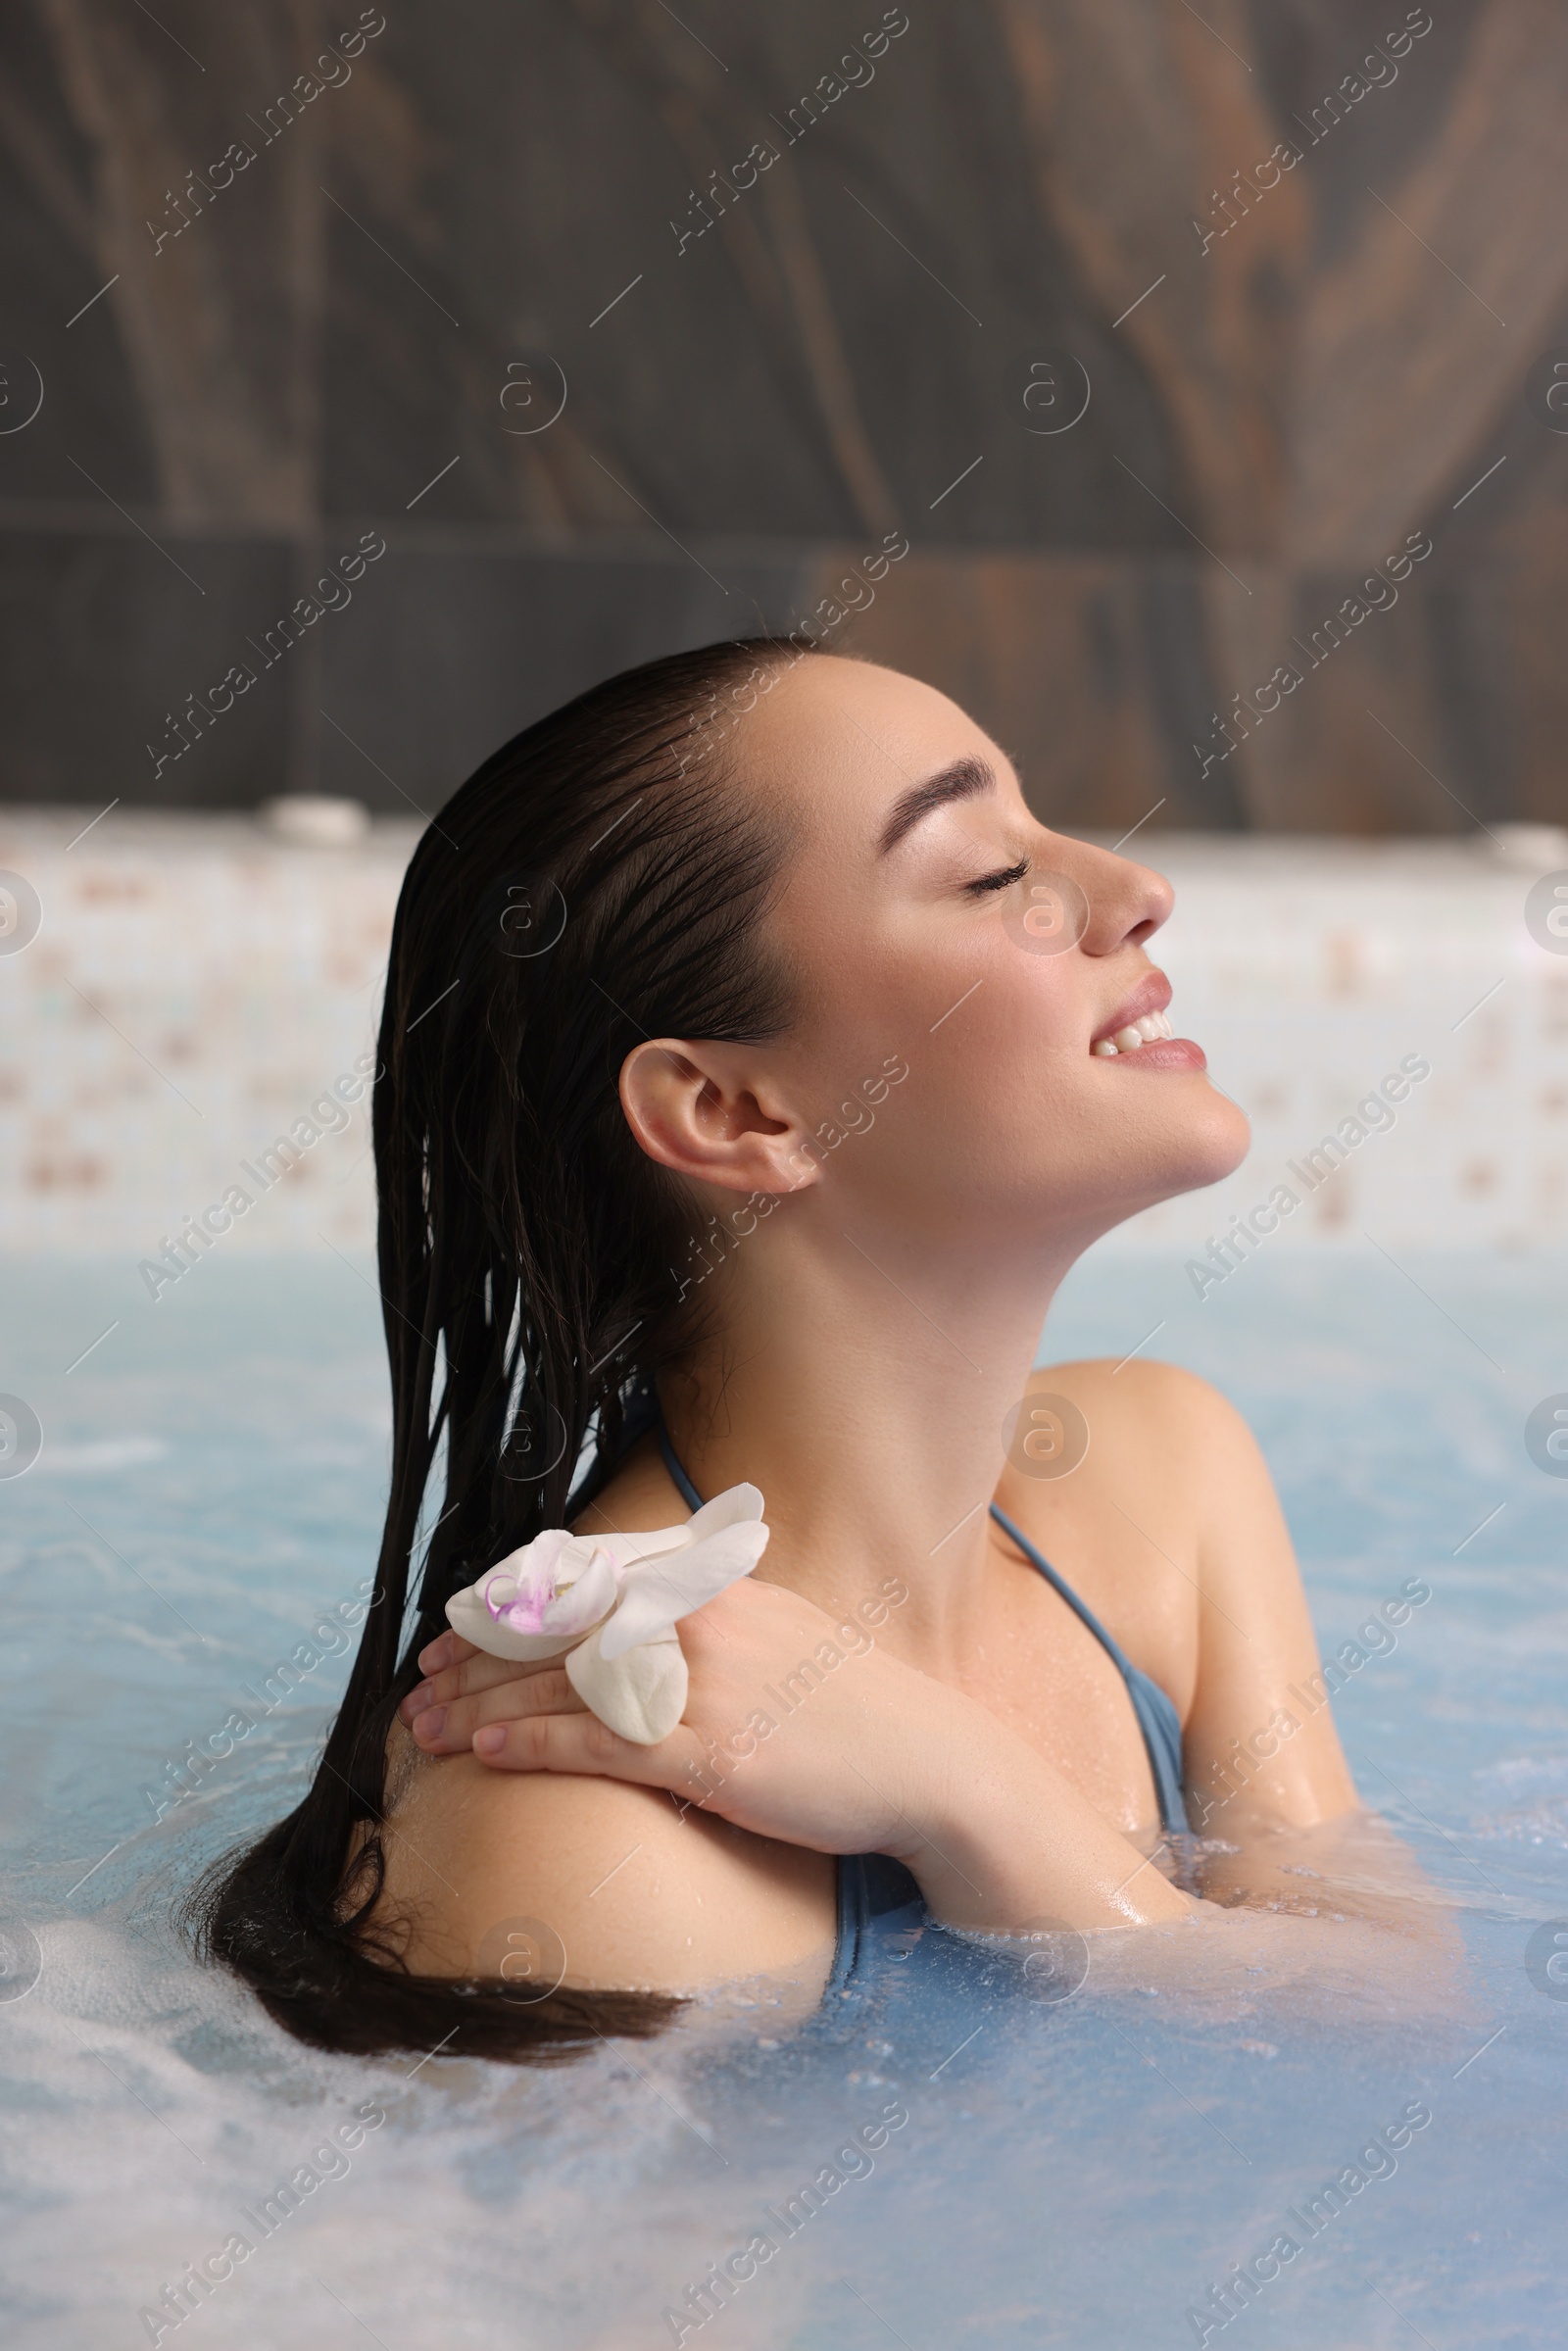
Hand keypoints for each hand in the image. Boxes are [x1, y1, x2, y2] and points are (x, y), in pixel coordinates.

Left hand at [403, 1579, 944, 1860]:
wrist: (928, 1763)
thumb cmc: (848, 1707)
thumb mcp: (777, 1628)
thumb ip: (706, 1608)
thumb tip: (637, 1606)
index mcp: (713, 1585)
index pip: (585, 1578)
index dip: (510, 1601)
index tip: (456, 1625)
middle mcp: (703, 1621)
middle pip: (560, 1629)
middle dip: (478, 1656)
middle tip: (418, 1681)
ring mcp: (708, 1686)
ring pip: (565, 1686)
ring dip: (483, 1705)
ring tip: (425, 1726)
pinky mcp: (714, 1754)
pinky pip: (601, 1744)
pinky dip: (534, 1746)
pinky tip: (487, 1755)